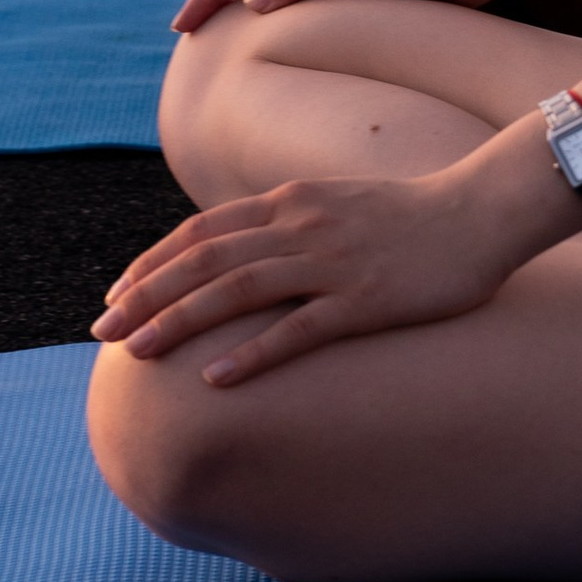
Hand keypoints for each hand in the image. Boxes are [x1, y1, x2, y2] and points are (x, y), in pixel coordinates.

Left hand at [90, 157, 532, 387]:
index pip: (202, 231)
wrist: (480, 212)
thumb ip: (291, 223)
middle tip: (101, 332)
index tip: (115, 293)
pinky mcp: (364, 299)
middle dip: (146, 294)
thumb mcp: (338, 205)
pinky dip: (253, 353)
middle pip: (205, 260)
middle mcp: (301, 225)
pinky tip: (217, 379)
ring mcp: (331, 261)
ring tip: (137, 353)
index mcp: (291, 201)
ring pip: (237, 290)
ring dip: (180, 321)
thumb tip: (245, 252)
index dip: (152, 262)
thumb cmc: (411, 216)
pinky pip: (298, 329)